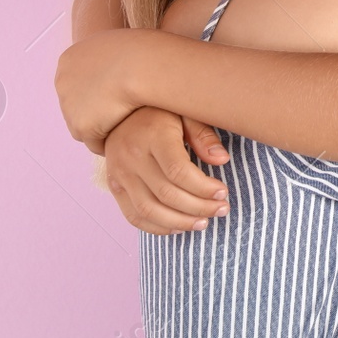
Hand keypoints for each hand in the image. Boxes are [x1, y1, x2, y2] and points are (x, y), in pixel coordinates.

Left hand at [55, 27, 164, 153]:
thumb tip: (122, 61)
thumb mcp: (121, 44)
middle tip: (124, 111)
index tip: (120, 92)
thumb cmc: (142, 52)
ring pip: (85, 126)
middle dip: (97, 110)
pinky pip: (96, 143)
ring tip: (129, 124)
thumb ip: (111, 55)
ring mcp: (69, 107)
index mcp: (70, 60)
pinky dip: (111, 141)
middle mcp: (63, 83)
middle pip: (78, 105)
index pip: (80, 81)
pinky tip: (129, 136)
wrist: (143, 67)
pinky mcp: (81, 127)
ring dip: (103, 127)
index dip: (100, 89)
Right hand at [103, 107, 231, 233]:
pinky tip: (178, 227)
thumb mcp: (186, 112)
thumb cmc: (160, 111)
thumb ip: (203, 135)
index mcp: (152, 135)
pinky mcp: (114, 186)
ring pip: (149, 210)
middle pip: (166, 194)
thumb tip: (222, 160)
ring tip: (204, 223)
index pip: (178, 171)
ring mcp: (119, 173)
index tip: (223, 192)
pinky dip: (156, 227)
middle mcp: (131, 156)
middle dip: (199, 207)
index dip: (203, 187)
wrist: (119, 111)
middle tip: (222, 209)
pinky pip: (133, 215)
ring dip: (180, 222)